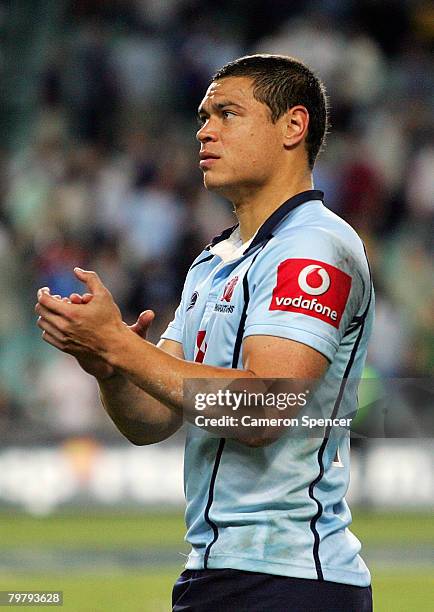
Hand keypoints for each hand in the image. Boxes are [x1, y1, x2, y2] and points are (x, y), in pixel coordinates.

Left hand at [35, 269, 154, 378]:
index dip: (43, 292)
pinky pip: (46, 336)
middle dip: (44, 302)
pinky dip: (48, 327)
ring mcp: (63, 338)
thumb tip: (76, 270)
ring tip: (57, 310)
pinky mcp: (64, 347)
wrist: (114, 345)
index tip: (47, 290)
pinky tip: (59, 323)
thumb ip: (90, 278)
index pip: (44, 300)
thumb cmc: (110, 319)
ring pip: (42, 324)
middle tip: (55, 299)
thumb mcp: (104, 295)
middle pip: (41, 311)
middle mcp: (64, 326)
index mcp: (71, 313)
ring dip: (46, 314)